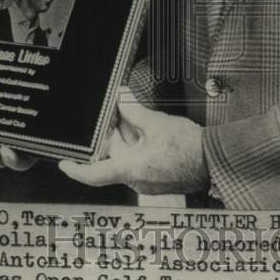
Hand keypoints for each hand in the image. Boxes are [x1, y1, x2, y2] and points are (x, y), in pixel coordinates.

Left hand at [59, 87, 208, 194]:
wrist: (216, 160)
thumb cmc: (189, 147)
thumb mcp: (157, 123)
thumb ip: (134, 111)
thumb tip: (121, 97)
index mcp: (131, 170)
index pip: (94, 174)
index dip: (75, 169)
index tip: (63, 164)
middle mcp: (137, 181)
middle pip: (113, 159)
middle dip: (112, 136)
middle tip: (112, 115)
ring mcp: (149, 183)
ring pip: (128, 159)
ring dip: (128, 140)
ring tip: (132, 116)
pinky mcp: (159, 180)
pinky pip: (141, 163)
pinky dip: (139, 147)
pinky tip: (147, 129)